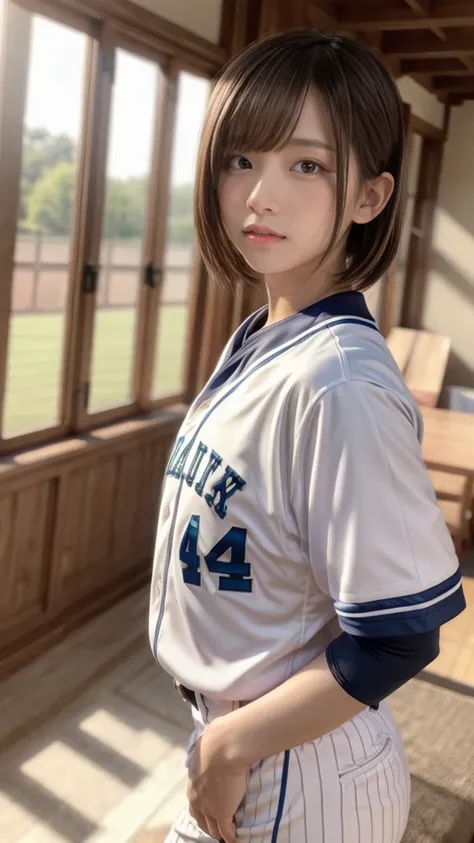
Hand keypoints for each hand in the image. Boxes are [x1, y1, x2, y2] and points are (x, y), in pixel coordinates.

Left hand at [187, 717, 247, 842]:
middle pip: (200, 818)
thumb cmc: (216, 742)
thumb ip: (204, 751)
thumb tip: (208, 740)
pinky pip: (226, 830)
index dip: (201, 808)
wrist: (223, 746)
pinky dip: (230, 836)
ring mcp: (209, 807)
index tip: (207, 810)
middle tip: (214, 828)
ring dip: (218, 832)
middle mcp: (197, 798)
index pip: (194, 802)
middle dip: (207, 824)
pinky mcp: (222, 812)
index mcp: (192, 783)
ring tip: (224, 835)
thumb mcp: (204, 747)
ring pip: (212, 826)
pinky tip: (234, 839)